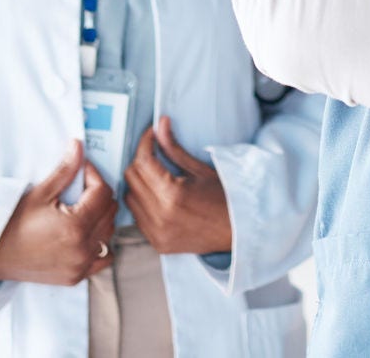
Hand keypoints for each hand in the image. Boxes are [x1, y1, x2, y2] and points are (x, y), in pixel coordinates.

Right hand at [0, 140, 116, 285]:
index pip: (103, 193)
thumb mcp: (39, 194)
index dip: (94, 176)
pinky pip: (104, 257)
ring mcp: (80, 265)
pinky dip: (100, 244)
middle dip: (99, 194)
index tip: (83, 170)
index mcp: (75, 226)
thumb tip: (79, 145)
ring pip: (109, 233)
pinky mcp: (76, 276)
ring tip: (81, 209)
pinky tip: (85, 233)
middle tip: (81, 188)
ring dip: (101, 217)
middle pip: (110, 212)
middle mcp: (82, 249)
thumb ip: (65, 170)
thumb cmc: (11, 223)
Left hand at [123, 116, 233, 255]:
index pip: (143, 161)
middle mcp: (160, 216)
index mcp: (172, 195)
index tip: (152, 134)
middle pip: (131, 178)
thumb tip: (161, 126)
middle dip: (141, 160)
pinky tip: (158, 197)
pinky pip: (137, 217)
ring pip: (129, 198)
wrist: (240, 232)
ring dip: (139, 183)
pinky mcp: (157, 243)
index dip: (145, 142)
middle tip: (156, 153)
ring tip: (156, 176)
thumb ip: (174, 149)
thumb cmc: (227, 200)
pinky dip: (142, 203)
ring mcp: (157, 232)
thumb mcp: (201, 171)